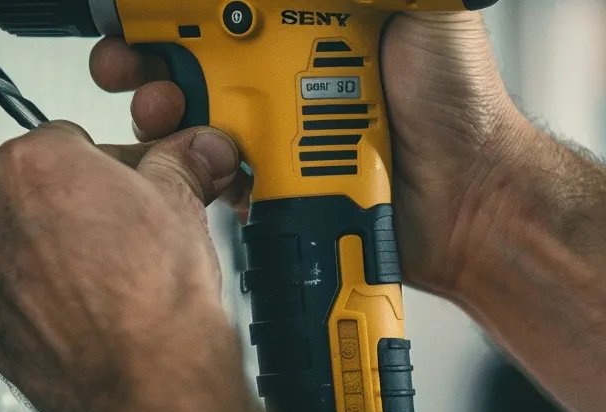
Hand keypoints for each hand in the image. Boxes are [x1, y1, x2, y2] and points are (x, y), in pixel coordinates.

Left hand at [0, 121, 248, 411]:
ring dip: (52, 253)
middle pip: (35, 190)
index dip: (109, 166)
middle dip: (77, 207)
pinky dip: (36, 298)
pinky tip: (82, 312)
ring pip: (17, 242)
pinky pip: (6, 293)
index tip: (131, 186)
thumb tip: (195, 153)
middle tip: (124, 235)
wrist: (149, 385)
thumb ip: (181, 164)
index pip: (70, 140)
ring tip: (105, 280)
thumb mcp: (182, 204)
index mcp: (33, 164)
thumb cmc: (156, 302)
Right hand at [88, 12, 531, 298]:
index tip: (143, 15)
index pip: (227, 9)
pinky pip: (218, 173)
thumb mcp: (422, 9)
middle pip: (193, 56)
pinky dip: (197, 167)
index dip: (176, 11)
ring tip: (161, 110)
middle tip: (129, 63)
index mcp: (312, 22)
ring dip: (162, 111)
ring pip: (195, 114)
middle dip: (147, 57)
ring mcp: (281, 129)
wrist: (476, 198)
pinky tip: (201, 160)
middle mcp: (290, 73)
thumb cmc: (462, 102)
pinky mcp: (278, 183)